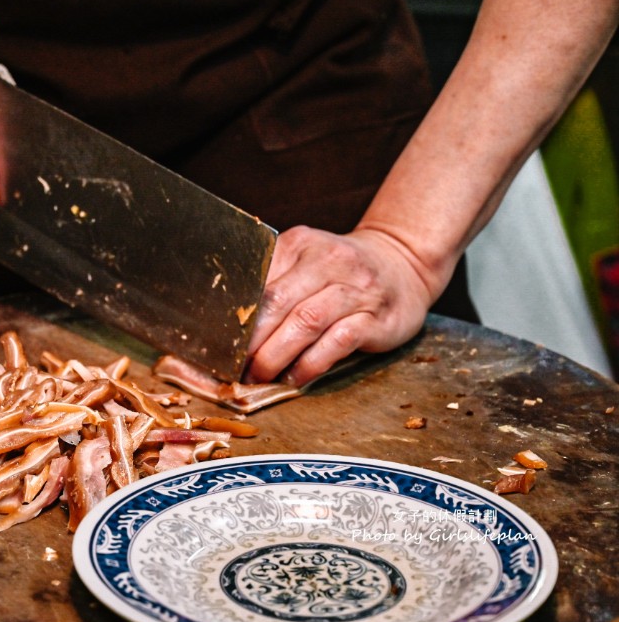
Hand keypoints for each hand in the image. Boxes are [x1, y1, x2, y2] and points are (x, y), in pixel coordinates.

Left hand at [244, 225, 436, 386]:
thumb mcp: (305, 262)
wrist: (403, 265)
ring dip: (276, 355)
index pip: (259, 280)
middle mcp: (329, 260)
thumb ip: (272, 284)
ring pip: (306, 322)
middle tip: (235, 367)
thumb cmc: (341, 272)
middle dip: (251, 340)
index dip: (235, 317)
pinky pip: (337, 343)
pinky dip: (310, 364)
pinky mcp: (378, 318)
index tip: (219, 343)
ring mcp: (357, 289)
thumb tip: (228, 328)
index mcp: (301, 243)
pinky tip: (295, 378)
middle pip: (278, 302)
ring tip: (259, 376)